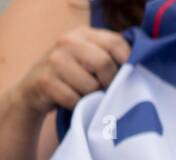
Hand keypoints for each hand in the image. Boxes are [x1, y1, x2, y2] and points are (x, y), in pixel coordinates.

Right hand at [13, 26, 131, 117]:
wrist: (33, 92)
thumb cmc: (72, 79)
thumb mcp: (89, 60)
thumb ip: (109, 58)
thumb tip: (138, 71)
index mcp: (83, 33)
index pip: (116, 43)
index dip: (127, 64)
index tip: (126, 78)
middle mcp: (67, 41)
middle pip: (104, 63)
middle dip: (108, 83)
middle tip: (103, 91)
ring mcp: (54, 60)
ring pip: (90, 86)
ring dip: (92, 98)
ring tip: (85, 96)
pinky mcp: (46, 81)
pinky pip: (74, 100)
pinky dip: (77, 106)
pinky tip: (72, 103)